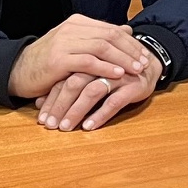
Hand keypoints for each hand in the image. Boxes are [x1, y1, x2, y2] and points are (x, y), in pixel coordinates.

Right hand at [6, 14, 150, 99]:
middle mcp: (72, 28)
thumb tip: (127, 30)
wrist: (18, 70)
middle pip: (110, 36)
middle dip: (130, 50)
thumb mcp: (75, 46)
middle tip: (145, 62)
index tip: (145, 54)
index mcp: (77, 23)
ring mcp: (64, 42)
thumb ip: (99, 37)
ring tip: (136, 69)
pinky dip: (105, 68)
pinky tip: (117, 74)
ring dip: (123, 59)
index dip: (130, 42)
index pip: (111, 29)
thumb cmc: (49, 61)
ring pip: (102, 47)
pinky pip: (88, 62)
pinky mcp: (58, 60)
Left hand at [34, 54, 162, 131]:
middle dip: (60, 106)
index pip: (64, 78)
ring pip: (92, 92)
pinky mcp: (133, 86)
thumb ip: (65, 86)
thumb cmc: (113, 72)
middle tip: (50, 125)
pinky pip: (115, 101)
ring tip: (66, 127)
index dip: (51, 98)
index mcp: (87, 60)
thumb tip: (38, 102)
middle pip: (74, 83)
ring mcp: (118, 75)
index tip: (41, 117)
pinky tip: (89, 126)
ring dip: (77, 110)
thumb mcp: (88, 77)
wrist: (149, 64)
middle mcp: (100, 66)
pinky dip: (100, 114)